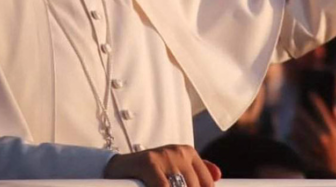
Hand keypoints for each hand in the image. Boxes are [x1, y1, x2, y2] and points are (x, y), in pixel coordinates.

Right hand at [104, 145, 221, 186]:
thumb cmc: (147, 174)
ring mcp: (165, 155)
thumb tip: (218, 176)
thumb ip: (196, 173)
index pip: (206, 183)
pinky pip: (164, 186)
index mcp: (189, 153)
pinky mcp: (150, 162)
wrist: (116, 169)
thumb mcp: (173, 171)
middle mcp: (180, 152)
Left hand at [291, 94, 335, 177]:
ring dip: (295, 123)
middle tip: (297, 108)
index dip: (315, 100)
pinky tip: (292, 132)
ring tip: (294, 120)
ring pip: (299, 129)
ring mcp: (314, 148)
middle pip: (307, 119)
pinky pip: (296, 141)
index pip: (323, 111)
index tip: (310, 93)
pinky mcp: (307, 154)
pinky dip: (293, 135)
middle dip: (300, 112)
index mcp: (334, 132)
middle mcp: (325, 138)